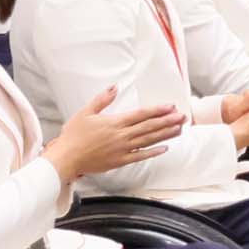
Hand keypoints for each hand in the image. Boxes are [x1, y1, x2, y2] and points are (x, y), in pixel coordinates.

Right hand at [44, 87, 185, 181]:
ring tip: (179, 129)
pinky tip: (165, 148)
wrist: (65, 159)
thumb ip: (102, 100)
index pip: (142, 114)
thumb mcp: (85, 113)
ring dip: (166, 135)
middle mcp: (122, 136)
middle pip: (150, 127)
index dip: (158, 110)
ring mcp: (122, 149)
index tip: (171, 107)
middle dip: (168, 121)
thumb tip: (115, 87)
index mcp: (115, 123)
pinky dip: (153, 152)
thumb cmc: (73, 136)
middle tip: (183, 117)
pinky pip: (140, 156)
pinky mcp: (119, 161)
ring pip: (148, 140)